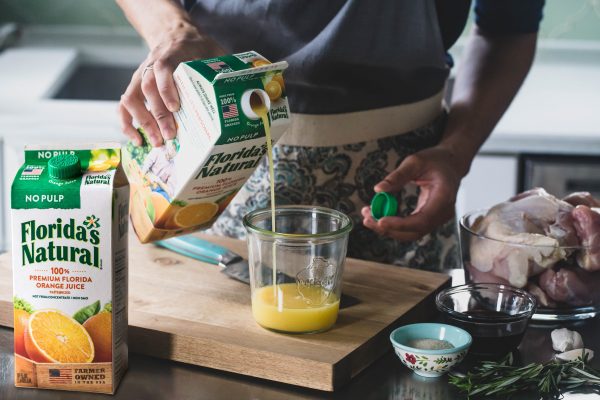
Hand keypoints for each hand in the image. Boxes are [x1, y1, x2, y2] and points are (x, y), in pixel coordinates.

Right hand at [120, 27, 224, 145]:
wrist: (175, 35)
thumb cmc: (198, 48)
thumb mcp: (213, 52)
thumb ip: (224, 68)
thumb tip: (245, 90)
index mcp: (170, 54)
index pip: (162, 69)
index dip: (167, 89)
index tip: (175, 108)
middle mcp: (151, 65)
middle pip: (147, 88)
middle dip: (157, 115)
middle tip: (170, 136)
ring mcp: (141, 77)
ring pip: (132, 98)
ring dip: (142, 122)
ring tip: (155, 142)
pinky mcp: (135, 87)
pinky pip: (124, 105)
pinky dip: (127, 123)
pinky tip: (138, 140)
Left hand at [361, 145, 464, 240]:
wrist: (450, 163)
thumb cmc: (436, 160)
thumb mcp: (415, 162)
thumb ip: (397, 176)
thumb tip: (378, 189)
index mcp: (444, 196)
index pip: (422, 220)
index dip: (400, 224)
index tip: (380, 220)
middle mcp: (442, 212)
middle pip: (415, 231)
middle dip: (389, 229)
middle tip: (367, 219)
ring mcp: (437, 218)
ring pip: (411, 233)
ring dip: (388, 229)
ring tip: (368, 217)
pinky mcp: (429, 218)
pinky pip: (411, 227)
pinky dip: (394, 225)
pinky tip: (378, 215)